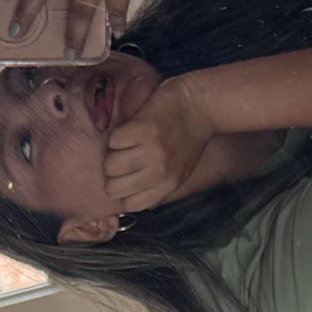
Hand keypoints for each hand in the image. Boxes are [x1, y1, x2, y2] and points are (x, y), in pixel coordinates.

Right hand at [104, 81, 210, 212]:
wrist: (201, 106)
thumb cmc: (188, 138)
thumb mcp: (178, 171)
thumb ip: (156, 185)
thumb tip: (126, 192)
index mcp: (167, 185)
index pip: (130, 204)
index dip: (123, 190)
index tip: (127, 176)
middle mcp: (159, 173)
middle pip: (113, 188)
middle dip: (114, 173)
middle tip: (124, 157)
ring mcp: (151, 151)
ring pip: (109, 165)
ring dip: (113, 153)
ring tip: (128, 143)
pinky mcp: (143, 129)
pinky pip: (113, 141)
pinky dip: (119, 134)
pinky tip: (132, 129)